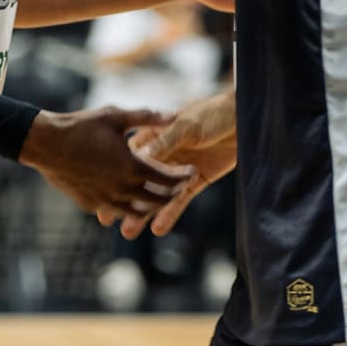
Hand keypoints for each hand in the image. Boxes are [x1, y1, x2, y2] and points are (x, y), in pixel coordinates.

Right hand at [20, 105, 191, 217]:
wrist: (46, 144)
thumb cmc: (82, 126)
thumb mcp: (116, 116)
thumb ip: (148, 117)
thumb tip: (174, 113)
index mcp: (133, 167)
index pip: (168, 179)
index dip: (183, 176)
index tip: (191, 172)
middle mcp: (122, 189)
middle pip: (158, 199)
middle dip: (173, 193)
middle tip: (182, 186)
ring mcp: (106, 200)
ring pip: (138, 210)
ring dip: (153, 205)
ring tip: (160, 196)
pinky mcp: (91, 205)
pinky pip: (116, 210)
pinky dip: (128, 206)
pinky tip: (131, 197)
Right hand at [104, 89, 236, 240]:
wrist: (241, 118)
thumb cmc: (210, 114)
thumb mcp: (184, 125)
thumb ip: (164, 141)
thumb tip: (141, 157)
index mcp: (154, 139)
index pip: (134, 161)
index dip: (119, 179)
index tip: (105, 194)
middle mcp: (163, 157)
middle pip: (142, 184)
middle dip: (126, 202)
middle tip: (110, 222)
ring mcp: (178, 172)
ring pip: (158, 196)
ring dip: (144, 214)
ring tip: (129, 232)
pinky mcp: (196, 183)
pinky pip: (180, 201)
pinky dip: (169, 214)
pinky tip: (158, 228)